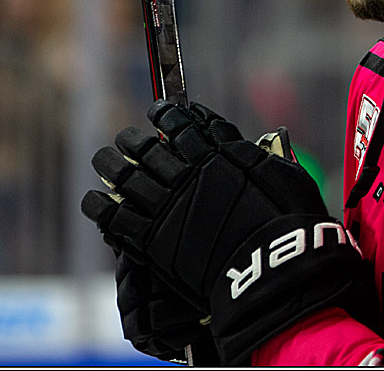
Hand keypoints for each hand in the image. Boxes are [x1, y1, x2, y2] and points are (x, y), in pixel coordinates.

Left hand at [82, 101, 377, 364]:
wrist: (271, 271)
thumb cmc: (288, 224)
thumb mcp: (282, 175)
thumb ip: (251, 154)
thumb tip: (231, 139)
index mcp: (218, 154)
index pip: (183, 123)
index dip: (167, 114)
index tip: (160, 112)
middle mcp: (187, 175)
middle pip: (146, 147)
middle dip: (133, 139)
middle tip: (127, 139)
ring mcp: (167, 207)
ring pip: (124, 175)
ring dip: (111, 164)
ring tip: (106, 160)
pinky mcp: (152, 240)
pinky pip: (114, 216)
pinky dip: (100, 206)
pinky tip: (95, 201)